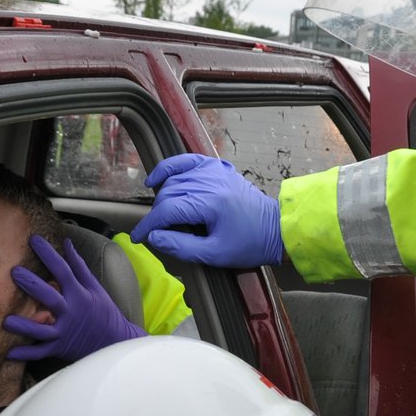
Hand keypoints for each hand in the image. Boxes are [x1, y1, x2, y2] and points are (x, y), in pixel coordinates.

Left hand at [5, 235, 144, 361]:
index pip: (63, 271)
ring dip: (25, 326)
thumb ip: (79, 266)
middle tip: (15, 272)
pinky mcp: (60, 348)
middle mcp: (71, 313)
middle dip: (32, 285)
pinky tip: (9, 352)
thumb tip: (67, 243)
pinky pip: (41, 352)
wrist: (116, 342)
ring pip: (42, 330)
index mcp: (80, 295)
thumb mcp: (95, 288)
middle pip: (50, 298)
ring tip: (7, 321)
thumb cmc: (104, 313)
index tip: (34, 240)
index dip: (49, 255)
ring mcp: (65, 332)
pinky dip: (26, 354)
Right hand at [130, 154, 283, 266]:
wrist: (277, 228)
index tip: (139, 237)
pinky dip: (169, 168)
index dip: (148, 225)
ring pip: (174, 178)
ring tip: (163, 216)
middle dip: (158, 214)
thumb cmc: (250, 243)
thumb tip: (154, 238)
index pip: (166, 210)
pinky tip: (157, 179)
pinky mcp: (217, 168)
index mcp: (210, 202)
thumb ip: (180, 246)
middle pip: (168, 194)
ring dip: (163, 197)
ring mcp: (214, 171)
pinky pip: (186, 161)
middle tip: (159, 233)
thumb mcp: (214, 254)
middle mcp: (210, 181)